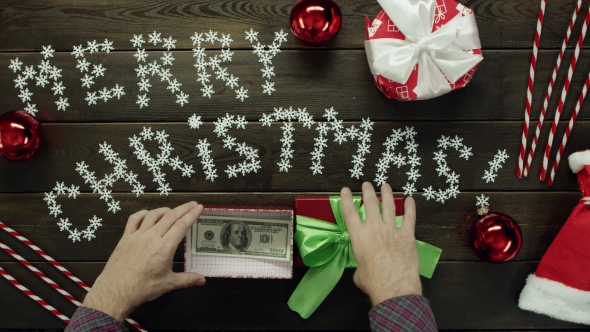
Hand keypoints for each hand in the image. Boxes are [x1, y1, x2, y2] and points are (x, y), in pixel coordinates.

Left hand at [83, 201, 205, 321]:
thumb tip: (201, 280)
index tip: (198, 208)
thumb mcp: (168, 284)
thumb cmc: (139, 288)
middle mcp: (151, 238)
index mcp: (164, 248)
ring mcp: (137, 236)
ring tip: (173, 210)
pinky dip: (143, 214)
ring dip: (165, 210)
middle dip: (184, 208)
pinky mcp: (126, 238)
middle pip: (171, 216)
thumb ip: (187, 280)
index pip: (181, 225)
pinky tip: (148, 214)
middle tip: (192, 204)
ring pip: (153, 215)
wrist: (115, 292)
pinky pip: (134, 219)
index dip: (192, 214)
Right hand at [341, 182, 420, 305]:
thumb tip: (364, 266)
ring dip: (387, 194)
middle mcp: (374, 229)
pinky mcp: (407, 236)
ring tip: (386, 185)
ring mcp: (391, 230)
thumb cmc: (373, 282)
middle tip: (367, 184)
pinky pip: (409, 218)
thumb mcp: (359, 272)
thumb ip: (361, 263)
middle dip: (368, 192)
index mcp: (359, 237)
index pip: (350, 213)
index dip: (346, 199)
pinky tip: (410, 199)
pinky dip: (410, 208)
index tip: (345, 190)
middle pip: (370, 204)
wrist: (393, 287)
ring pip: (389, 206)